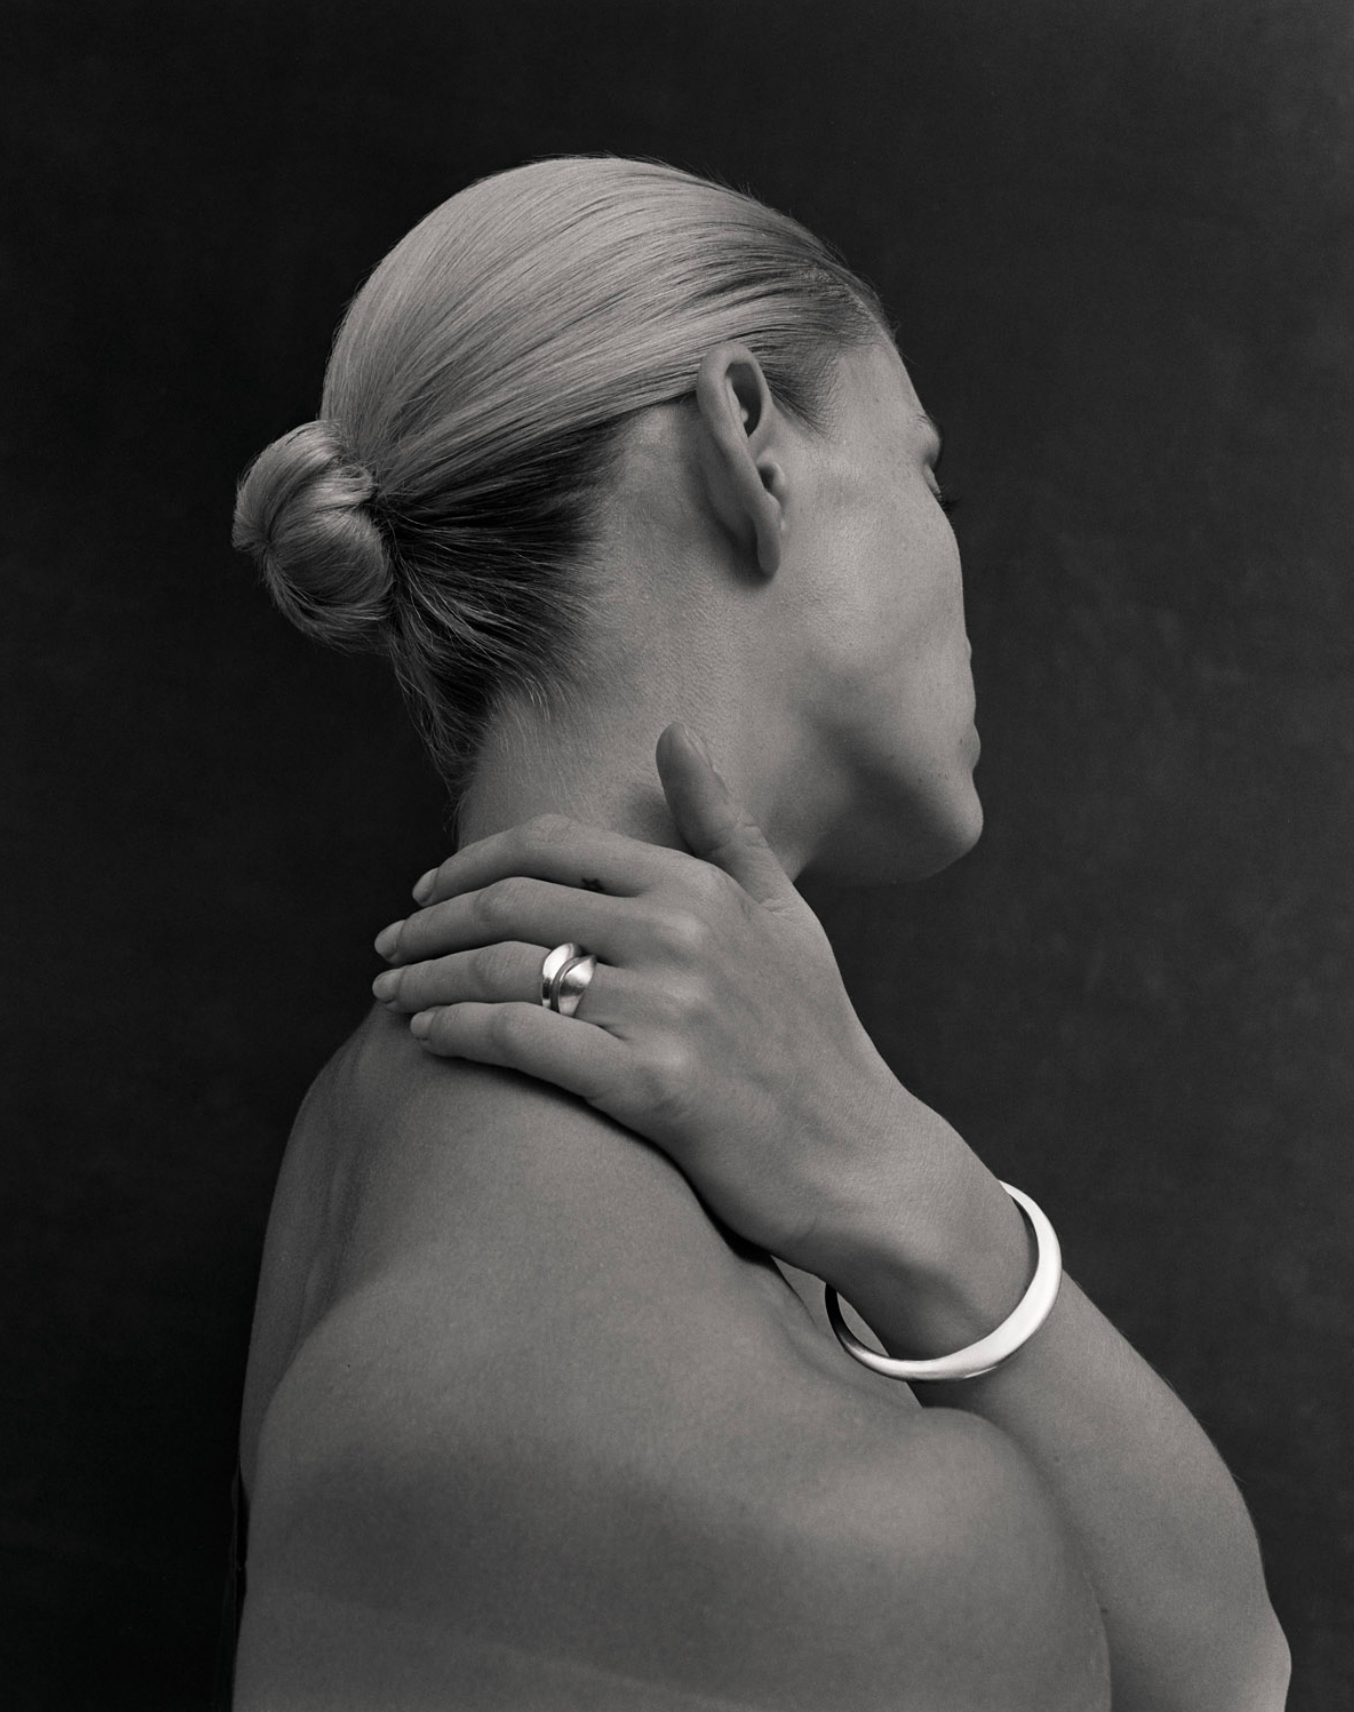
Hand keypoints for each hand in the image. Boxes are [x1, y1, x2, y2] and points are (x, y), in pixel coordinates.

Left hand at [370, 724, 976, 1286]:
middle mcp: (681, 934)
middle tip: (388, 946)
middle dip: (431, 922)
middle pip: (513, 905)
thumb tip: (674, 733)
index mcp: (701, 886)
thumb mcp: (784, 916)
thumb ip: (722, 827)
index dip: (471, 862)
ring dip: (427, 978)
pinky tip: (426, 1036)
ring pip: (505, 971)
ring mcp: (668, 1010)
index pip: (552, 846)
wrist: (861, 1159)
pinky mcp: (653, 1088)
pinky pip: (524, 1040)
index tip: (427, 890)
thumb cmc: (814, 1037)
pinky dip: (459, 1031)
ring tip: (390, 995)